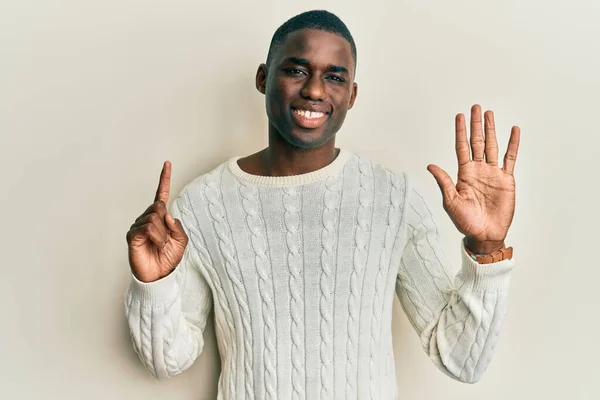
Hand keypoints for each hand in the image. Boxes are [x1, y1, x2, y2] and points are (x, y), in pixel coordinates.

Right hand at [126, 161, 187, 281]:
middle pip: (159, 207)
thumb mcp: (181, 241)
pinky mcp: (132, 234)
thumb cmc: (169, 258)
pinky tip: (153, 245)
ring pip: (154, 218)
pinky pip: (147, 228)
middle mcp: (148, 217)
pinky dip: (155, 237)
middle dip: (166, 224)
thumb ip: (178, 226)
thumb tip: (167, 214)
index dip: (164, 179)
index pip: (161, 194)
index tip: (167, 163)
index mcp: (161, 217)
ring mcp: (138, 225)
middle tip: (165, 240)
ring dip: (162, 234)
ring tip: (159, 245)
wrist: (159, 275)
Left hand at [427, 104, 520, 253]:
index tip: (459, 116)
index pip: (461, 147)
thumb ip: (443, 182)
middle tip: (475, 107)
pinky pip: (510, 158)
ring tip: (489, 113)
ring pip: (492, 146)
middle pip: (477, 142)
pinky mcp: (506, 180)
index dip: (460, 131)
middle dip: (475, 125)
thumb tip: (430, 165)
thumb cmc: (465, 221)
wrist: (484, 234)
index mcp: (463, 174)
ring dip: (491, 130)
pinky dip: (512, 143)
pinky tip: (513, 130)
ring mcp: (493, 173)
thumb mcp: (451, 201)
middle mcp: (478, 170)